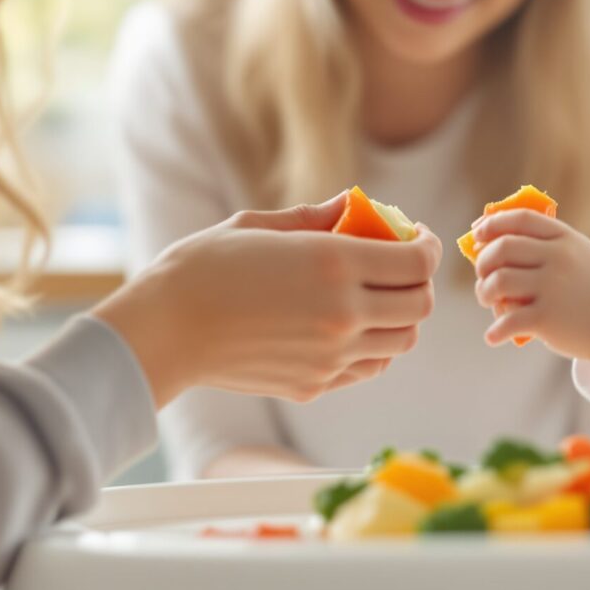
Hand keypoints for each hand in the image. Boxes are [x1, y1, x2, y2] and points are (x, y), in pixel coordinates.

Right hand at [95, 191, 441, 406]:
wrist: (163, 331)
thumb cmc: (203, 268)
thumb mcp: (258, 226)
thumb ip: (315, 217)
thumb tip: (354, 204)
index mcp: (333, 264)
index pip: (417, 261)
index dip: (427, 245)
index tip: (416, 236)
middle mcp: (342, 313)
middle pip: (420, 306)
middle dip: (419, 282)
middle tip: (400, 267)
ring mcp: (331, 356)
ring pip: (402, 342)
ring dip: (400, 317)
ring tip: (376, 298)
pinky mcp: (315, 385)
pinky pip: (368, 368)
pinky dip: (373, 348)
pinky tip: (350, 328)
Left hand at [469, 209, 589, 376]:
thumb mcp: (581, 254)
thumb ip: (548, 246)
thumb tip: (497, 244)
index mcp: (565, 238)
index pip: (520, 219)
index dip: (492, 223)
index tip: (477, 232)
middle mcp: (557, 259)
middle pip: (502, 248)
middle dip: (483, 261)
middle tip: (483, 274)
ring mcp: (551, 288)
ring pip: (498, 281)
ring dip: (483, 292)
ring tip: (488, 300)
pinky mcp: (547, 318)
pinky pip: (508, 321)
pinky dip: (495, 331)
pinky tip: (493, 336)